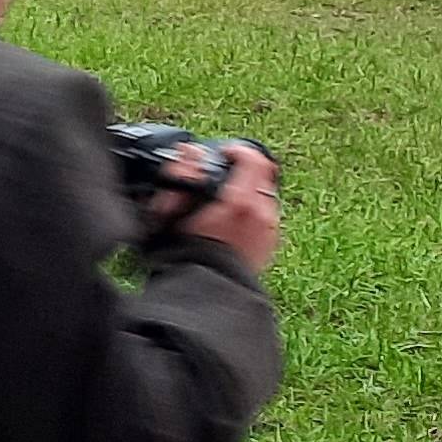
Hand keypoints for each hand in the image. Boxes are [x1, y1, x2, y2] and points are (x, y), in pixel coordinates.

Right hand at [163, 143, 284, 274]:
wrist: (205, 291)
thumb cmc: (184, 254)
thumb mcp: (170, 210)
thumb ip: (181, 175)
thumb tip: (190, 153)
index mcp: (239, 200)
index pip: (252, 157)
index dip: (236, 150)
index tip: (221, 154)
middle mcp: (262, 212)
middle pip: (262, 174)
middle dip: (242, 171)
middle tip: (221, 176)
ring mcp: (269, 229)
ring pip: (263, 195)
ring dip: (247, 192)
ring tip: (223, 202)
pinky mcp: (271, 243)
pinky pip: (264, 216)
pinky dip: (251, 212)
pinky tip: (231, 224)